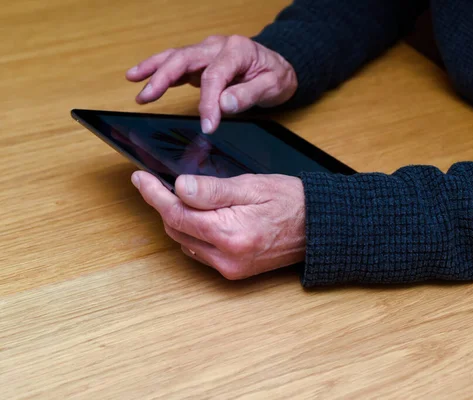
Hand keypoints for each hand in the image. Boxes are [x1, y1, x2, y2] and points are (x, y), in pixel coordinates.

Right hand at [126, 35, 297, 133]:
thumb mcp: (272, 86)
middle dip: (163, 77)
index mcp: (237, 50)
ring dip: (153, 69)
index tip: (206, 126)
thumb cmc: (275, 75)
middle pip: (185, 59)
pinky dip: (158, 70)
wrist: (279, 66)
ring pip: (176, 57)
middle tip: (146, 97)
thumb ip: (248, 94)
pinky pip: (177, 63)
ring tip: (133, 80)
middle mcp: (217, 47)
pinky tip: (140, 77)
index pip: (215, 76)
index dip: (208, 103)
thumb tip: (224, 104)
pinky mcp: (201, 62)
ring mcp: (207, 52)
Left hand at [131, 171, 305, 279]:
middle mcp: (226, 258)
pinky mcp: (233, 271)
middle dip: (164, 205)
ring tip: (179, 196)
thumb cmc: (291, 202)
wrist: (318, 228)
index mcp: (230, 233)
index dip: (154, 194)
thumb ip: (213, 190)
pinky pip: (199, 251)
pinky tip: (198, 217)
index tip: (140, 179)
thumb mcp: (252, 186)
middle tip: (157, 182)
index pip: (177, 213)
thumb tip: (179, 187)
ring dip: (177, 219)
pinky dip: (192, 232)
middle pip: (176, 229)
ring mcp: (229, 268)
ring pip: (185, 241)